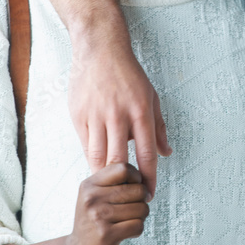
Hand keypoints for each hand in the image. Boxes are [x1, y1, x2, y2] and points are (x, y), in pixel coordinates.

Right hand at [65, 163, 149, 244]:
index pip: (123, 168)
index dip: (136, 177)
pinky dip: (136, 230)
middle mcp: (92, 199)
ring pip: (141, 208)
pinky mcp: (107, 235)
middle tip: (132, 209)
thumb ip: (114, 182)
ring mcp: (98, 217)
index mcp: (89, 185)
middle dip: (142, 200)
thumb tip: (144, 176)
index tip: (134, 187)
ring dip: (140, 216)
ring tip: (127, 221)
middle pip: (137, 189)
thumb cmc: (93, 222)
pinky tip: (125, 232)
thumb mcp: (94, 196)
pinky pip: (138, 225)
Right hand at [69, 24, 171, 198]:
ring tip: (111, 186)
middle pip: (119, 161)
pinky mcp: (78, 115)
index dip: (148, 178)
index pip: (145, 154)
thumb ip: (158, 127)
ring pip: (98, 157)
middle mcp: (118, 115)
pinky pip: (85, 145)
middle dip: (124, 183)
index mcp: (140, 111)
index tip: (149, 194)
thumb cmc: (129, 74)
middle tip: (128, 195)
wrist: (100, 50)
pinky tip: (98, 163)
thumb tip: (166, 153)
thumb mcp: (151, 96)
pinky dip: (92, 157)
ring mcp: (96, 116)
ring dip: (105, 175)